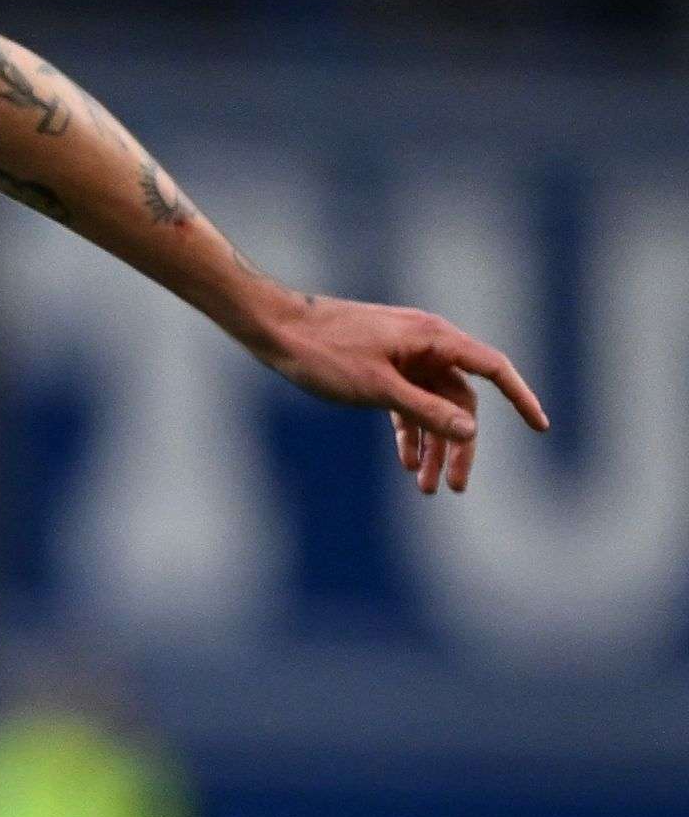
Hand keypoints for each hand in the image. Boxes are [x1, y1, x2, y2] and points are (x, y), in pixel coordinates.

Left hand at [249, 291, 549, 496]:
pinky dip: (409, 432)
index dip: (521, 398)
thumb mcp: (377, 387)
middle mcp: (426, 345)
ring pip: (433, 406)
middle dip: (459, 444)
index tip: (541, 428)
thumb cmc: (324, 352)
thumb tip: (471, 431)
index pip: (493, 369)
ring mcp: (404, 357)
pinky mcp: (382, 369)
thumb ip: (425, 410)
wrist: (275, 329)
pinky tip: (406, 462)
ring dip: (432, 445)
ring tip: (424, 488)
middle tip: (453, 487)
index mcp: (434, 339)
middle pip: (461, 400)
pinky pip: (407, 404)